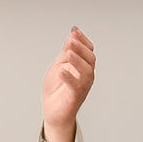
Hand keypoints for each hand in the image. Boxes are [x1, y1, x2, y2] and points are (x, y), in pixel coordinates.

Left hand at [40, 27, 94, 141]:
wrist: (52, 110)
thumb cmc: (57, 88)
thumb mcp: (60, 64)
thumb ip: (66, 51)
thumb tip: (73, 34)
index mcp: (83, 67)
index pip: (88, 50)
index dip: (83, 40)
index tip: (74, 31)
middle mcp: (86, 76)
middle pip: (90, 59)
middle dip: (80, 48)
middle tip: (71, 41)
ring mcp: (82, 87)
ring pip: (86, 72)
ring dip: (77, 61)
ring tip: (68, 53)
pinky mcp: (74, 97)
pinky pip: (75, 87)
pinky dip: (69, 78)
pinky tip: (62, 71)